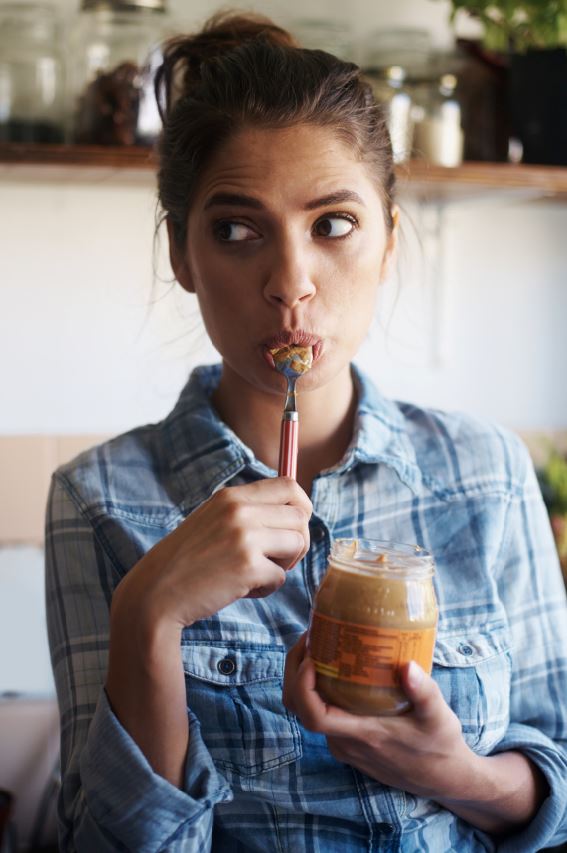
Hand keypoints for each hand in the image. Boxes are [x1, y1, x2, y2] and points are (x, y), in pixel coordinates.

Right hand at [112, 478, 311, 628]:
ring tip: (254, 574)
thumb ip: (246, 512)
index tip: (294, 528)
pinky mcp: (247, 566)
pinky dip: (265, 588)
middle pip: (301, 516)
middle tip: (275, 559)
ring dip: (282, 565)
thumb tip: (296, 514)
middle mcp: (240, 510)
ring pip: (298, 544)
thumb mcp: (212, 521)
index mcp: (231, 496)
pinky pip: (280, 577)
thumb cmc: (186, 562)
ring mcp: (244, 537)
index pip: (289, 486)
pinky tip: (240, 589)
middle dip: (296, 542)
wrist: (155, 593)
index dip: (302, 507)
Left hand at [283, 633, 475, 801]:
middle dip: (294, 671)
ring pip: (307, 710)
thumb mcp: (439, 717)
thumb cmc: (440, 747)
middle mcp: (345, 743)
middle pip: (300, 708)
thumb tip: (408, 665)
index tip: (311, 658)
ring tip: (319, 645)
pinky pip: (322, 713)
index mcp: (362, 736)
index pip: (314, 716)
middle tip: (309, 638)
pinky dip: (318, 688)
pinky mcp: (348, 742)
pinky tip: (336, 666)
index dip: (303, 687)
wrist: (444, 778)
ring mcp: (344, 744)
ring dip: (304, 677)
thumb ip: (424, 692)